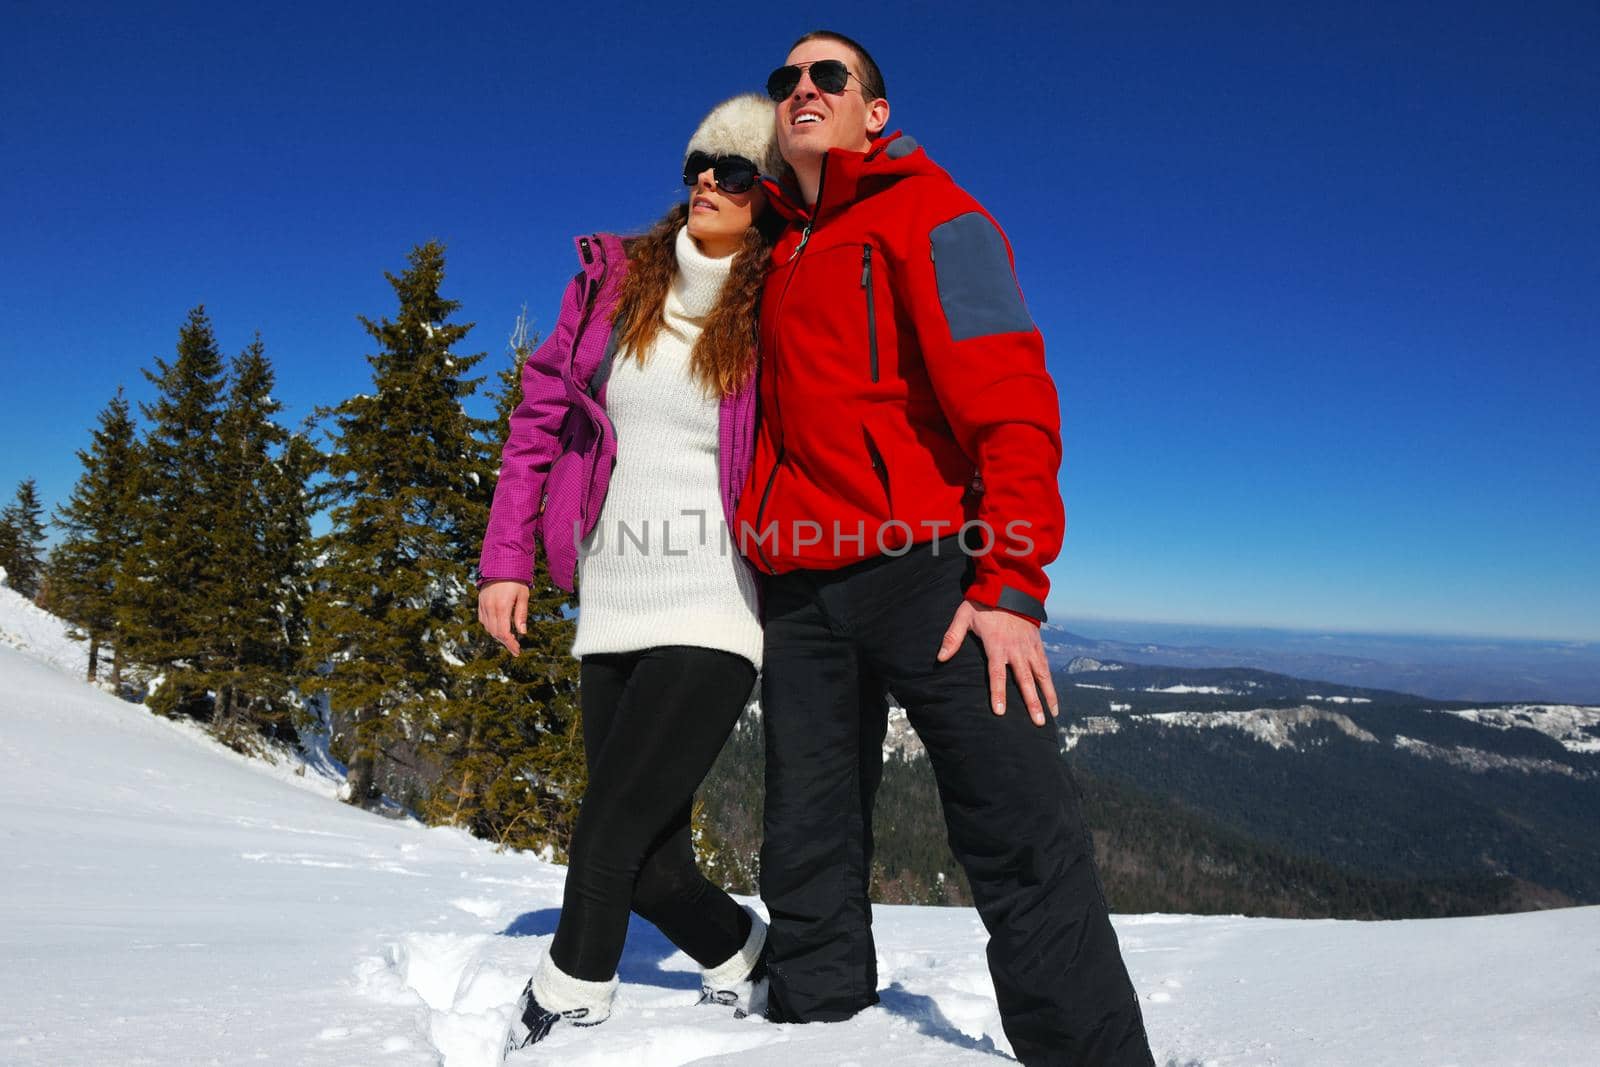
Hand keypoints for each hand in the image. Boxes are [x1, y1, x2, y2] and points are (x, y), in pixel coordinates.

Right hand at [478, 580, 529, 655]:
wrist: (501, 563)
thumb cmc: (516, 579)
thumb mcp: (523, 596)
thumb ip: (521, 614)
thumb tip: (522, 633)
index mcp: (502, 607)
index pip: (504, 632)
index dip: (510, 644)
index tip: (517, 651)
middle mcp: (490, 607)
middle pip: (495, 633)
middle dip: (505, 642)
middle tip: (515, 648)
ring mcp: (483, 605)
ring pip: (488, 628)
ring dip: (498, 636)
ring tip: (509, 639)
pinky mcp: (480, 602)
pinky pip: (483, 620)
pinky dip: (490, 627)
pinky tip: (499, 628)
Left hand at [936, 600, 1058, 725]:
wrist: (1009, 587)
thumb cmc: (983, 603)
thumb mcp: (964, 616)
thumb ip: (952, 637)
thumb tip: (940, 658)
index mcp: (997, 645)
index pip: (997, 674)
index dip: (998, 693)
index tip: (1000, 712)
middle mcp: (1016, 649)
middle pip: (1024, 680)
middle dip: (1031, 703)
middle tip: (1037, 723)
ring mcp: (1029, 647)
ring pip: (1040, 676)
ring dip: (1046, 696)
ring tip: (1051, 716)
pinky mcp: (1037, 644)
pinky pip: (1045, 667)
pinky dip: (1050, 683)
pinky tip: (1053, 699)